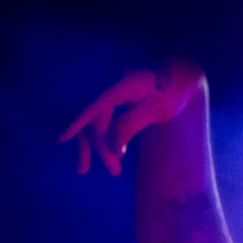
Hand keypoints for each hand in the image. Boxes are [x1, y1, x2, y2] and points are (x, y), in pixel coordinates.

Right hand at [57, 59, 204, 175]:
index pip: (95, 102)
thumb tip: (114, 151)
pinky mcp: (107, 90)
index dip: (77, 121)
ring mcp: (107, 82)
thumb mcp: (157, 110)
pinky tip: (96, 151)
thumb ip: (131, 125)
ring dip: (97, 142)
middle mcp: (110, 77)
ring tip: (105, 170)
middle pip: (93, 114)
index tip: (61, 138)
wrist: (182, 72)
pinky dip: (97, 132)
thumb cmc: (174, 90)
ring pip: (92, 116)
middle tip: (115, 171)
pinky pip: (95, 112)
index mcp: (124, 79)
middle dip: (99, 145)